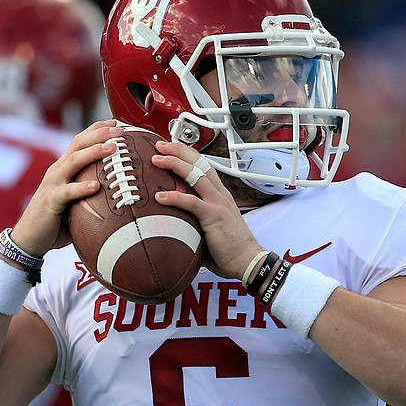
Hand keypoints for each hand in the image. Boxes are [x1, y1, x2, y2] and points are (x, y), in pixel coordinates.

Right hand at [9, 120, 125, 256]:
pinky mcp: (50, 201)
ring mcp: (52, 184)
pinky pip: (67, 192)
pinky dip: (81, 188)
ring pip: (74, 162)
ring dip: (94, 152)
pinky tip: (96, 186)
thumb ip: (92, 194)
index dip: (97, 130)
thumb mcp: (76, 202)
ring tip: (112, 148)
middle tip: (120, 129)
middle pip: (78, 144)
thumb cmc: (57, 221)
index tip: (116, 122)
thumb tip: (121, 195)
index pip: (80, 142)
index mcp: (63, 168)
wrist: (30, 239)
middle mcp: (57, 171)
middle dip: (100, 134)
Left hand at [150, 139, 264, 279]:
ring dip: (174, 164)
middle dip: (178, 150)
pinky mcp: (214, 216)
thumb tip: (172, 226)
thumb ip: (194, 222)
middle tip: (160, 144)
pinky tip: (160, 196)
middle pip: (199, 163)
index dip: (188, 154)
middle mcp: (220, 194)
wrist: (248, 261)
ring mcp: (218, 203)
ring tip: (157, 159)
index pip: (204, 166)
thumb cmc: (230, 250)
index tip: (171, 149)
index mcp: (220, 195)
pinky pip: (192, 202)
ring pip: (195, 175)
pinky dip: (174, 197)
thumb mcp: (211, 229)